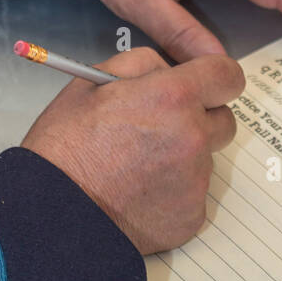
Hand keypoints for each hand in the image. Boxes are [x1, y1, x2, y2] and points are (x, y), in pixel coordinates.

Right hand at [21, 47, 244, 252]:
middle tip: (162, 127)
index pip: (228, 75)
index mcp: (173, 97)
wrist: (54, 214)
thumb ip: (144, 64)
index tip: (205, 84)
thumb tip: (172, 69)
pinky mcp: (192, 216)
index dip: (216, 77)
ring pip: (205, 159)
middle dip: (201, 119)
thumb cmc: (65, 145)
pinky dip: (174, 192)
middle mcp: (194, 138)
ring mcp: (196, 181)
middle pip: (224, 121)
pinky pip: (193, 194)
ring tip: (137, 165)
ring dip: (183, 156)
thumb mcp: (93, 80)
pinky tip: (139, 192)